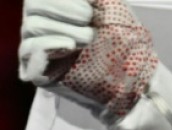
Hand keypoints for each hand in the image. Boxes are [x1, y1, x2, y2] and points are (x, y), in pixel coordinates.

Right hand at [20, 0, 158, 119]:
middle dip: (64, 12)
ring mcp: (38, 49)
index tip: (89, 11)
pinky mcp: (40, 72)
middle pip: (33, 8)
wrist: (134, 74)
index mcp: (53, 8)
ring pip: (32, 27)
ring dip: (65, 29)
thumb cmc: (123, 38)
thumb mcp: (109, 6)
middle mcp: (40, 26)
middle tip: (90, 27)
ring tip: (88, 40)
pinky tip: (69, 46)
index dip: (61, 1)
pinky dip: (47, 45)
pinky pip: (29, 52)